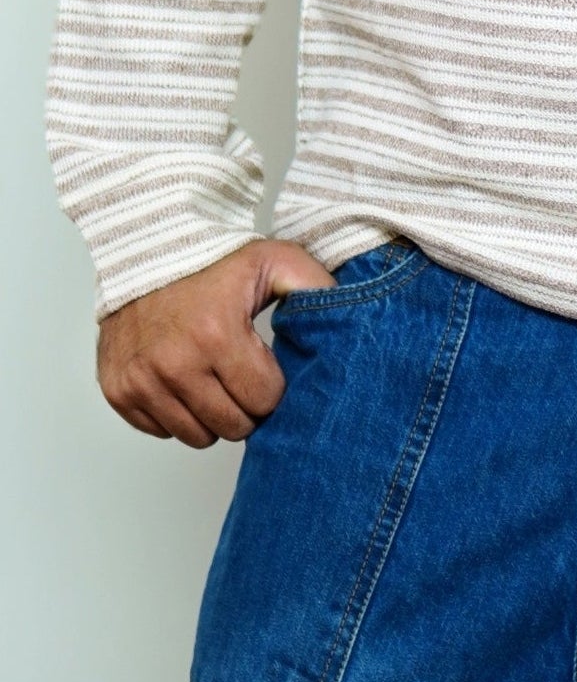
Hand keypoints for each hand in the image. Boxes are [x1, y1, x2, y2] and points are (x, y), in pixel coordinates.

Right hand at [97, 238, 335, 448]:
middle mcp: (174, 364)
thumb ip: (315, 289)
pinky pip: (160, 430)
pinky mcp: (118, 390)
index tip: (265, 365)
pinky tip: (183, 378)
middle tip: (242, 375)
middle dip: (246, 406)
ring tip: (213, 376)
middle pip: (232, 426)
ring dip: (211, 414)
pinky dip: (175, 412)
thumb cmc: (213, 258)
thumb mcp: (273, 261)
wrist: (147, 246)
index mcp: (217, 335)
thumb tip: (353, 318)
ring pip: (196, 436)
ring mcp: (142, 380)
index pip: (264, 402)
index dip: (272, 386)